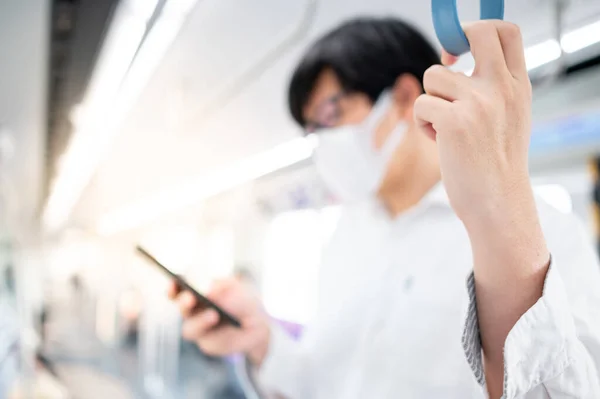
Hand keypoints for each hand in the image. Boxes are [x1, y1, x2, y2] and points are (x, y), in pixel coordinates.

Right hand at [169, 278, 270, 366]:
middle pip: (182, 308)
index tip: (174, 281)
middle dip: (184, 303)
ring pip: (190, 329)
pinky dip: (219, 335)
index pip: (177, 291)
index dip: (173, 287)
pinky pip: (210, 342)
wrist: (257, 324)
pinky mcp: (209, 344)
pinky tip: (227, 328)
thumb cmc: (244, 301)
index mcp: (195, 293)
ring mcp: (199, 330)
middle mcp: (192, 312)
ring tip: (213, 315)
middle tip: (191, 297)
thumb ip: (226, 289)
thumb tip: (209, 291)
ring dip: (200, 321)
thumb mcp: (240, 290)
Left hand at [416, 22, 550, 396]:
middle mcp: (501, 87)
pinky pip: (421, 105)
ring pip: (433, 76)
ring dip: (431, 101)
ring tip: (445, 128)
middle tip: (448, 63)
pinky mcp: (452, 120)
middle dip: (454, 41)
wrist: (496, 203)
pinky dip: (423, 125)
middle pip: (476, 33)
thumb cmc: (494, 163)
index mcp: (517, 86)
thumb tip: (448, 58)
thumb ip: (487, 88)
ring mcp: (477, 102)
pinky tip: (438, 143)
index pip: (507, 32)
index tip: (462, 48)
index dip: (480, 30)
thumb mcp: (505, 118)